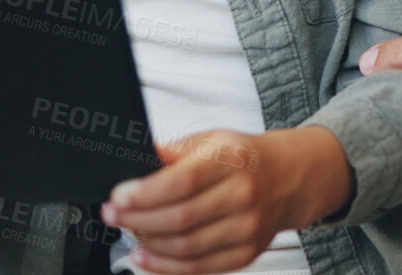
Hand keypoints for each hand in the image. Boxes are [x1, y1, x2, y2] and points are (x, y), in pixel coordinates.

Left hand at [100, 127, 350, 273]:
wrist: (289, 177)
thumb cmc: (244, 157)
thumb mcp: (211, 139)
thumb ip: (173, 152)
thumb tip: (134, 160)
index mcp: (232, 160)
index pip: (182, 182)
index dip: (144, 194)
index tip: (118, 197)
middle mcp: (243, 195)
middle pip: (180, 218)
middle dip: (137, 220)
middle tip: (113, 214)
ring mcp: (247, 228)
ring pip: (187, 248)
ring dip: (149, 244)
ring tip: (128, 233)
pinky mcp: (246, 252)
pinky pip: (200, 267)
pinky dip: (167, 267)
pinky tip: (146, 256)